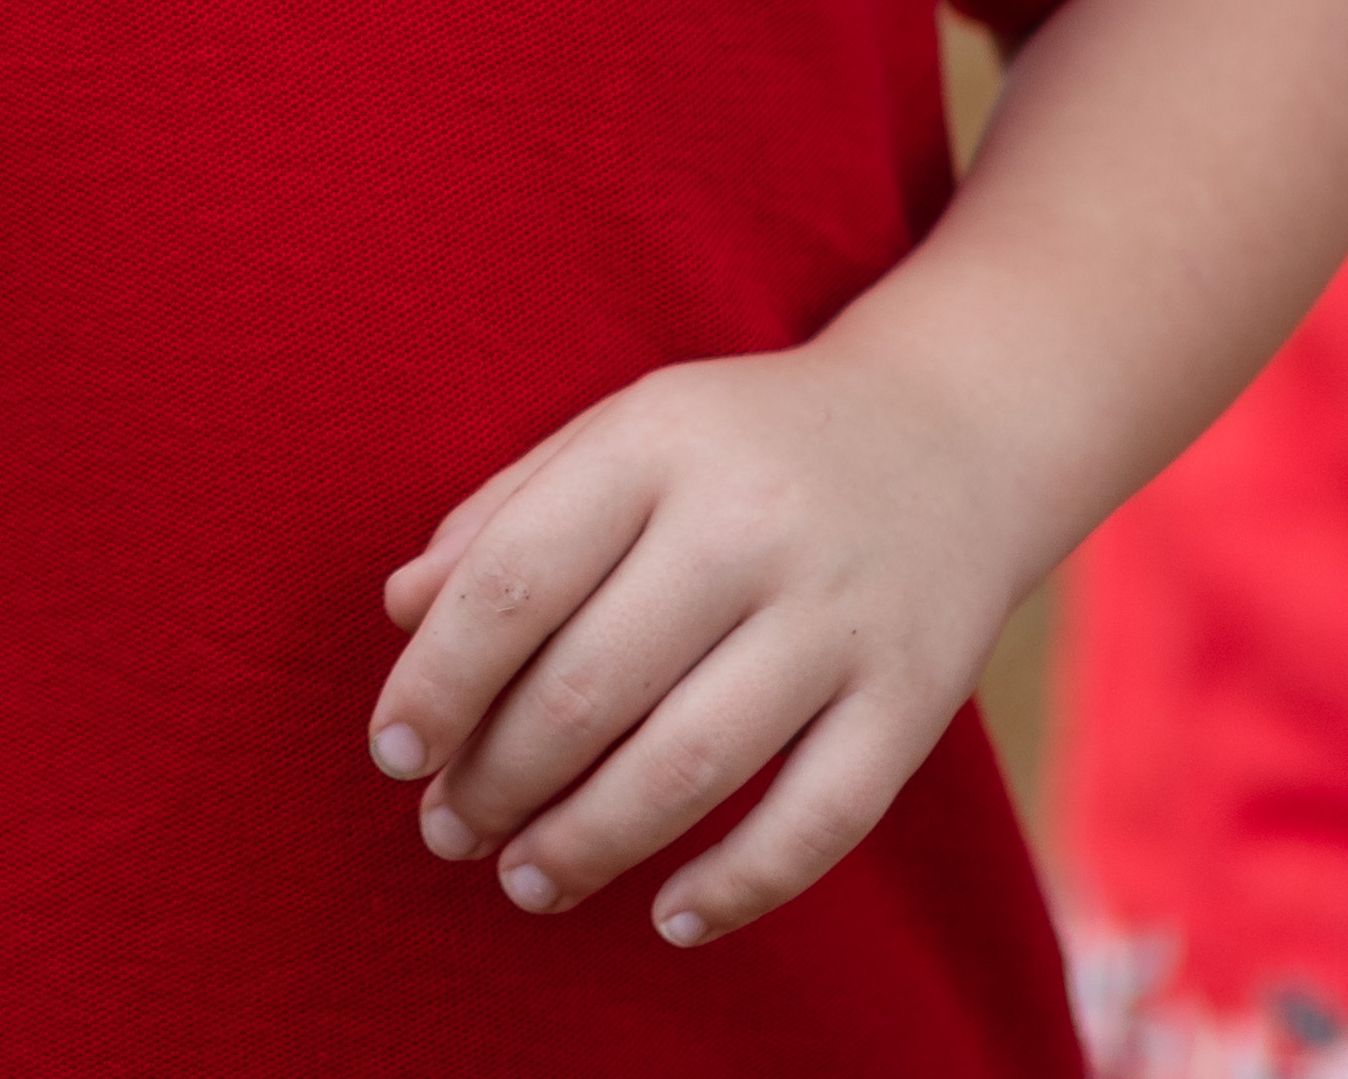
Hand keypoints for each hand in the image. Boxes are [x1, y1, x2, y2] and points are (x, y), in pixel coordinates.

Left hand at [365, 333, 1049, 951]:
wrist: (955, 431)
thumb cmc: (745, 448)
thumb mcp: (624, 434)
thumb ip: (508, 512)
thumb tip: (401, 612)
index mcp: (658, 444)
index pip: (515, 577)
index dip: (439, 681)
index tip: (393, 752)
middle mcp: (751, 523)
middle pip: (590, 685)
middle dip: (498, 780)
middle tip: (448, 831)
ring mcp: (840, 614)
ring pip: (691, 764)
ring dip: (589, 843)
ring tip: (525, 880)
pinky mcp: (915, 695)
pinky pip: (819, 818)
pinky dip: (738, 885)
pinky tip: (668, 916)